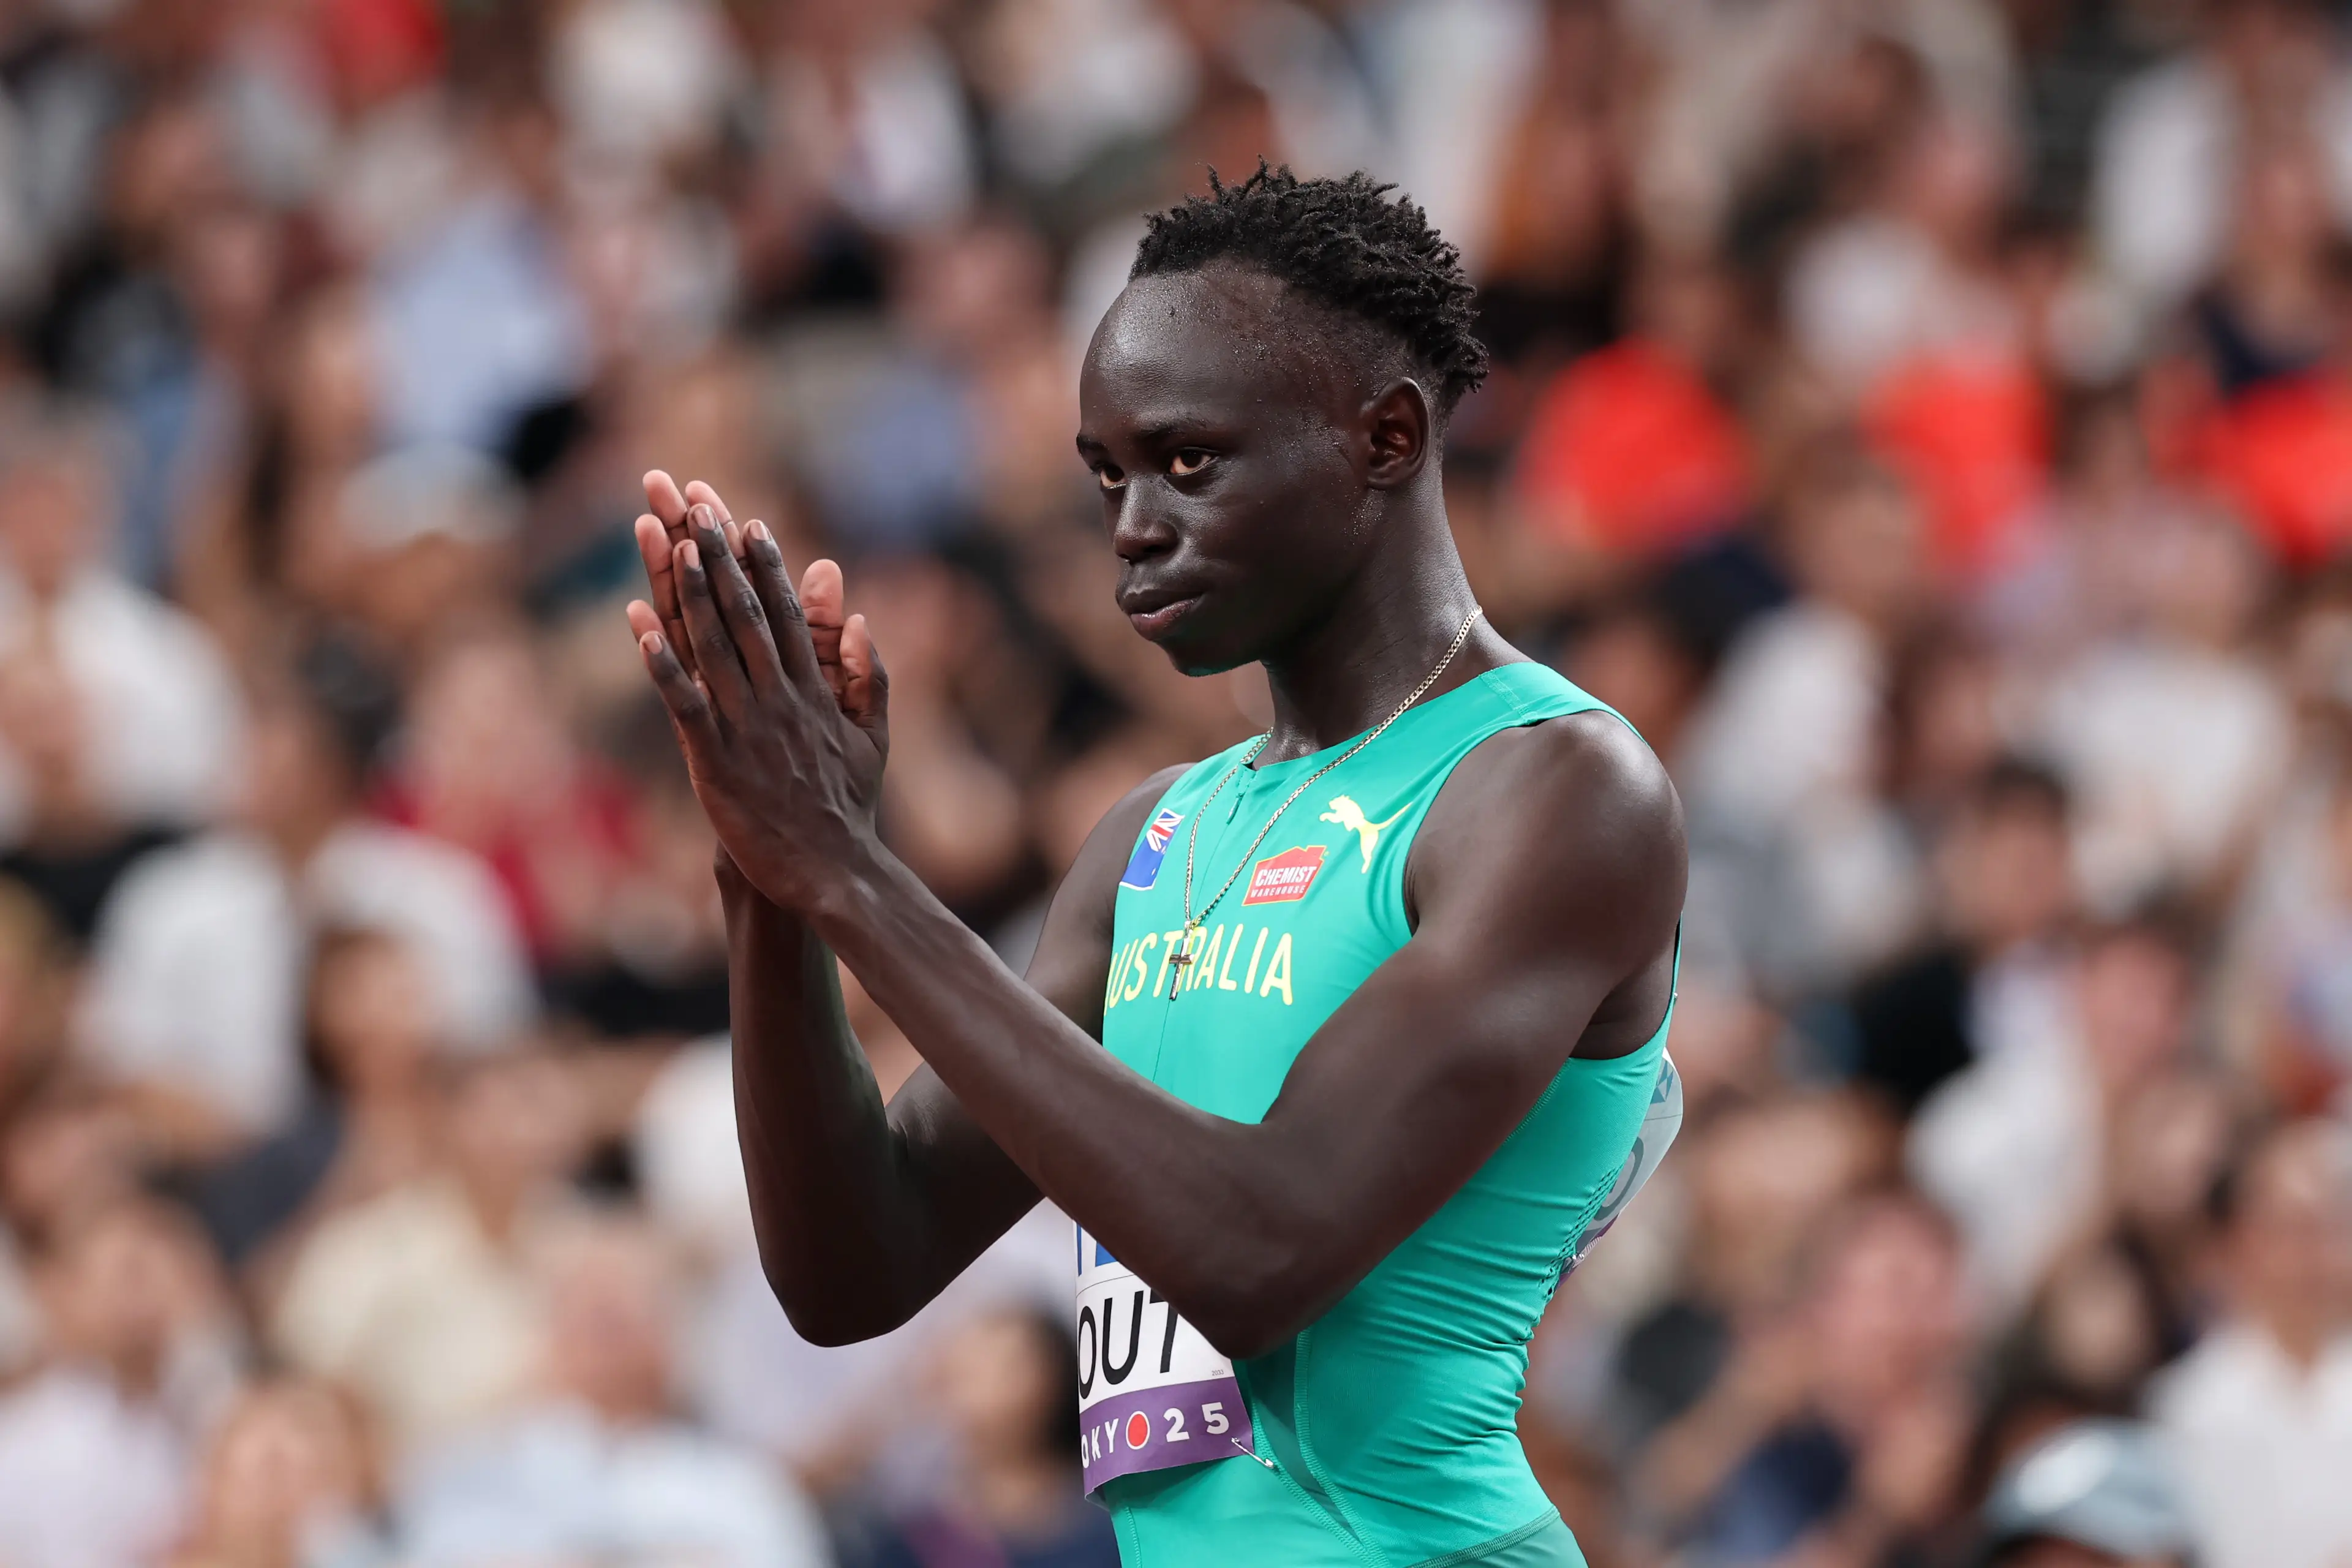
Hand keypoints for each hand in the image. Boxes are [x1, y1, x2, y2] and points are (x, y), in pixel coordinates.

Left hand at [626, 494, 888, 909]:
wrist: (835, 873)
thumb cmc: (848, 810)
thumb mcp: (873, 738)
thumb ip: (866, 677)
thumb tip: (860, 620)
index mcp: (814, 692)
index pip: (784, 615)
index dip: (762, 565)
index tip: (744, 520)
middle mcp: (781, 699)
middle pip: (745, 613)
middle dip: (719, 555)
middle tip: (695, 503)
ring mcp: (748, 728)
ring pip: (714, 647)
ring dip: (689, 589)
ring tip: (670, 540)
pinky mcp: (717, 763)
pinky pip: (685, 705)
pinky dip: (662, 666)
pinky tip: (639, 628)